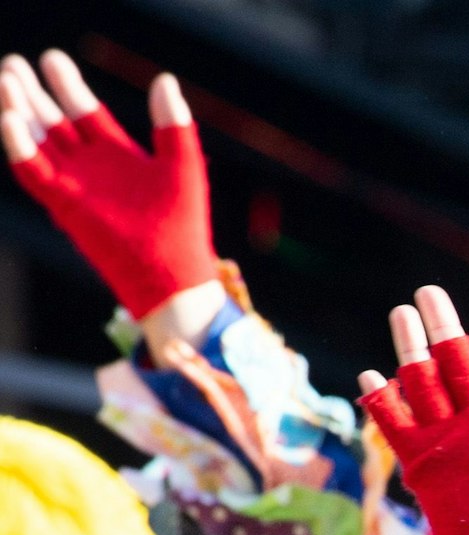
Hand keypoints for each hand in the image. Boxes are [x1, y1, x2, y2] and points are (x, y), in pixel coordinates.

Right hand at [0, 50, 221, 324]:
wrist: (174, 274)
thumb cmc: (183, 224)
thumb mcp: (183, 165)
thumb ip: (173, 123)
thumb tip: (164, 79)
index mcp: (118, 156)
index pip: (85, 112)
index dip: (67, 85)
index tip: (51, 58)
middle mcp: (90, 168)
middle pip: (53, 121)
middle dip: (33, 93)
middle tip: (13, 64)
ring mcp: (74, 185)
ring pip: (37, 140)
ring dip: (18, 111)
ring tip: (5, 80)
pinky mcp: (63, 204)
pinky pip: (33, 171)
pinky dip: (19, 145)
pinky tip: (9, 117)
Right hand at [357, 288, 468, 534]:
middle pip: (460, 363)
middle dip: (445, 327)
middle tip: (429, 292)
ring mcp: (452, 442)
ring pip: (427, 385)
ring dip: (413, 351)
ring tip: (401, 313)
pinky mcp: (426, 466)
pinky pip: (399, 428)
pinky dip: (385, 404)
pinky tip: (372, 376)